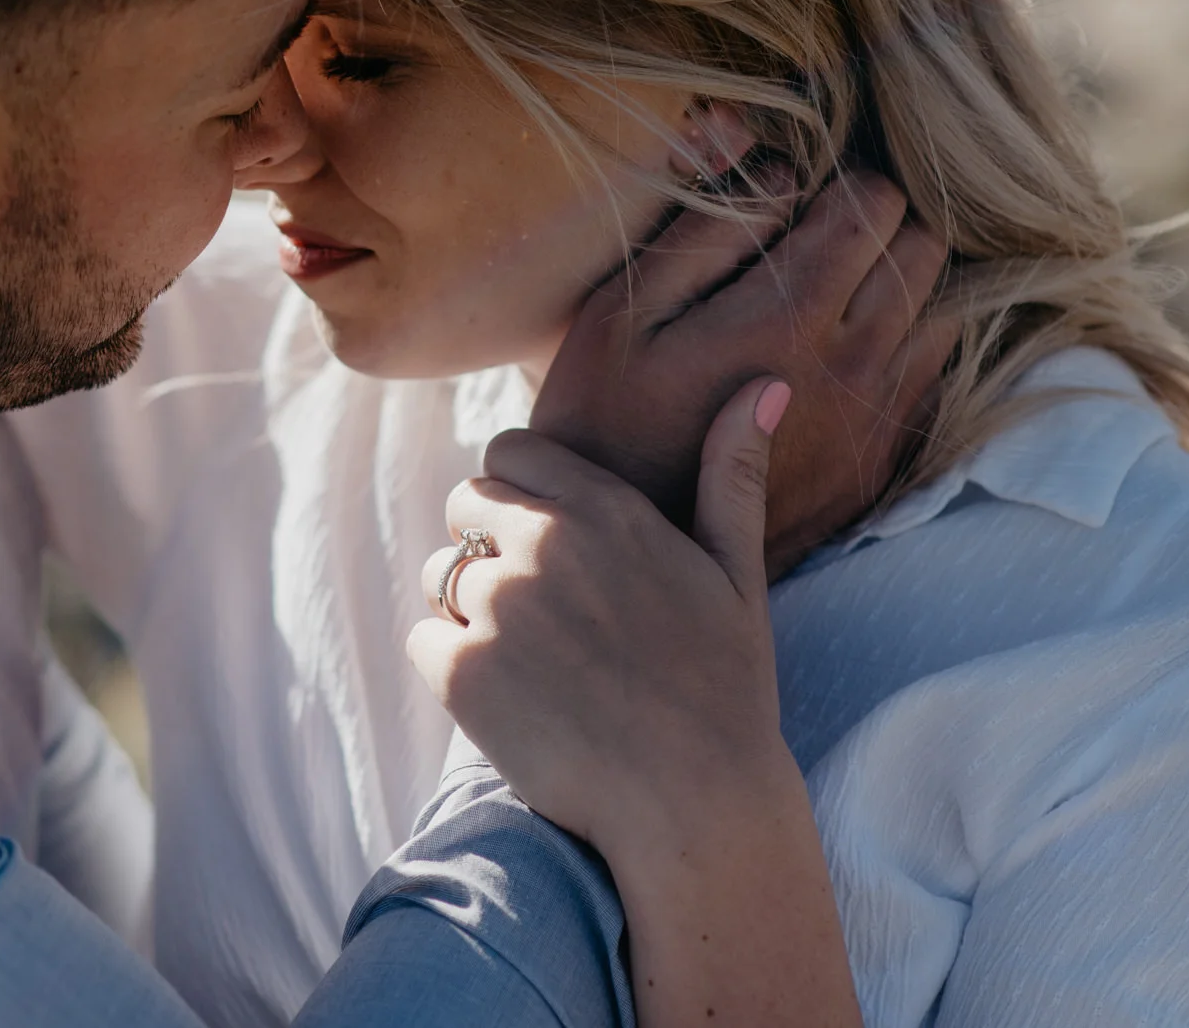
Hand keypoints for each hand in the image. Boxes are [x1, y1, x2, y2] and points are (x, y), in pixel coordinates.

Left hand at [410, 382, 790, 846]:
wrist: (695, 801)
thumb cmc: (724, 689)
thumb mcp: (738, 571)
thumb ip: (733, 472)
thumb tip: (765, 386)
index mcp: (605, 510)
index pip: (508, 452)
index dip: (517, 493)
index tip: (543, 539)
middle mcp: (543, 544)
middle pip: (464, 506)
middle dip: (486, 545)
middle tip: (539, 610)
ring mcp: (496, 606)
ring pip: (439, 575)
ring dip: (466, 608)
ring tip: (530, 662)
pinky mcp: (460, 670)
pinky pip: (423, 640)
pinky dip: (451, 668)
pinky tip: (509, 701)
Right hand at [532, 166, 954, 575]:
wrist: (625, 561)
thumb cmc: (603, 423)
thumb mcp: (619, 314)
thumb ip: (702, 231)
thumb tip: (772, 161)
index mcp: (790, 317)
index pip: (875, 203)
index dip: (840, 182)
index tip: (799, 197)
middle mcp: (853, 366)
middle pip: (924, 250)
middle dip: (880, 227)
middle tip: (818, 239)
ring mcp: (875, 422)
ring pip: (943, 312)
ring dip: (901, 288)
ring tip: (832, 296)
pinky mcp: (879, 465)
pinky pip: (931, 379)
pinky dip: (903, 349)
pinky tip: (838, 358)